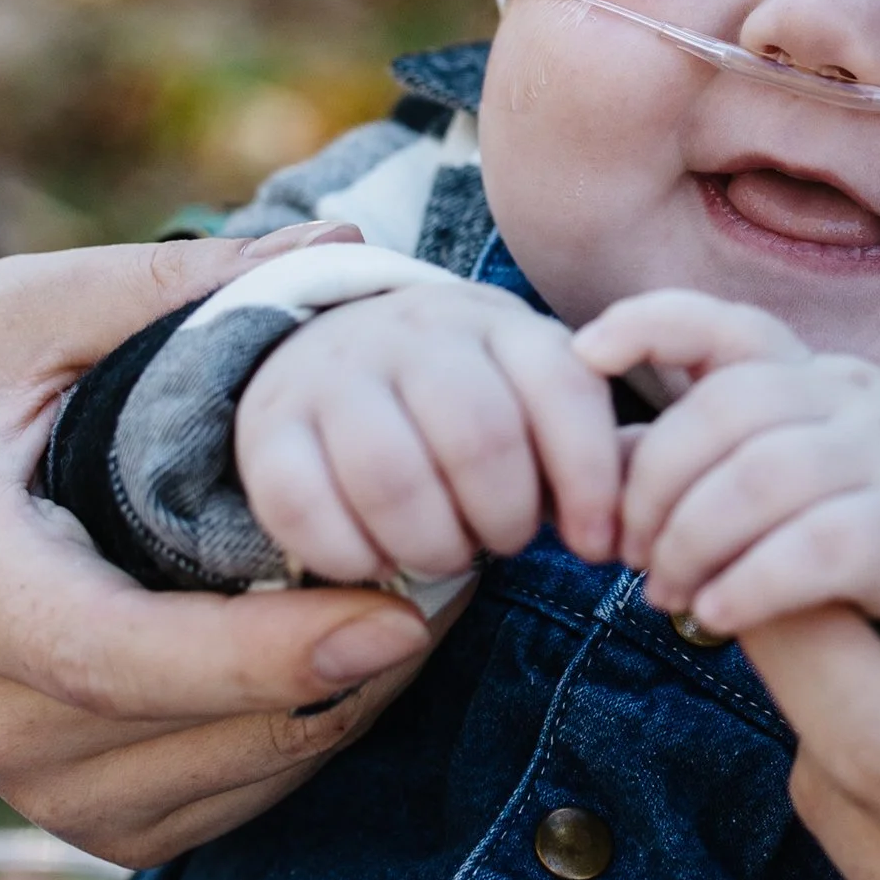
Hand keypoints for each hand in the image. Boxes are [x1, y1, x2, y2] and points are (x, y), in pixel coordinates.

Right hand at [0, 229, 445, 867]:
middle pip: (198, 729)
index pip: (118, 658)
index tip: (394, 618)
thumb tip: (333, 247)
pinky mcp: (94, 825)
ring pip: (234, 778)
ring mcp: (39, 787)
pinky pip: (235, 804)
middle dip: (345, 673)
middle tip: (457, 587)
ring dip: (348, 707)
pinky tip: (363, 656)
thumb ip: (167, 286)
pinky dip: (315, 738)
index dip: (261, 656)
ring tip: (430, 607)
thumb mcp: (28, 314)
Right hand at [236, 281, 621, 585]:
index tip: (595, 546)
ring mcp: (333, 373)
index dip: (591, 480)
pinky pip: (305, 506)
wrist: (330, 351)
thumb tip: (613, 536)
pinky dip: (353, 557)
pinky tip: (376, 560)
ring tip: (443, 553)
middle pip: (479, 438)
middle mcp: (413, 332)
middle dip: (505, 520)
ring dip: (433, 546)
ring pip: (393, 477)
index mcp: (497, 320)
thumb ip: (584, 454)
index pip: (563, 388)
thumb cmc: (459, 402)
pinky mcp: (266, 426)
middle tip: (502, 541)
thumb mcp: (527, 397)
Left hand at [576, 289, 879, 637]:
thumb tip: (589, 469)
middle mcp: (851, 393)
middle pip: (726, 409)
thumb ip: (684, 460)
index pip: (725, 325)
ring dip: (690, 542)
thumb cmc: (832, 516)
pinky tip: (714, 614)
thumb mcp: (762, 469)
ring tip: (664, 593)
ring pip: (761, 478)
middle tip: (627, 553)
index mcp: (806, 370)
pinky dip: (745, 585)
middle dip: (654, 484)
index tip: (582, 353)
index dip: (650, 326)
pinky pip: (808, 549)